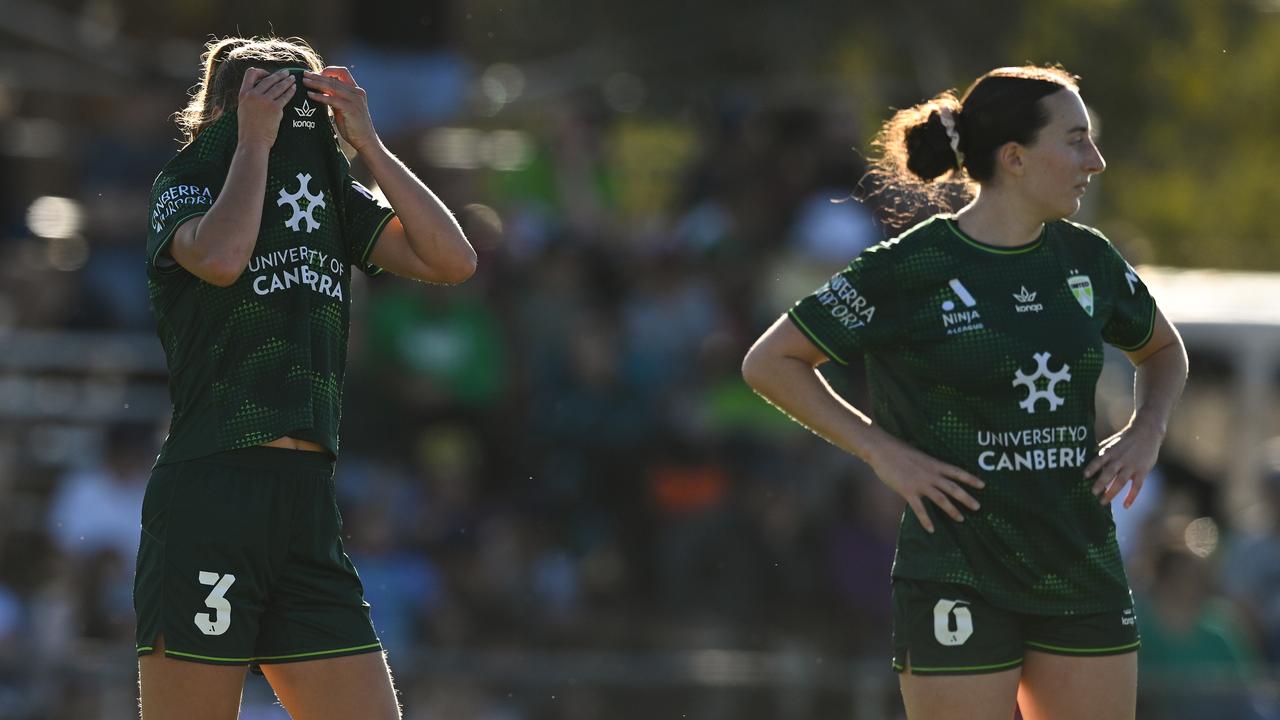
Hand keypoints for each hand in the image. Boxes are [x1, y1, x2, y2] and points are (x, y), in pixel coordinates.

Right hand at [236, 68, 295, 147]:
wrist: (253, 141)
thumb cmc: (248, 128)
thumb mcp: (243, 108)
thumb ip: (249, 97)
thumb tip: (259, 88)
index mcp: (243, 94)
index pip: (250, 73)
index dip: (261, 71)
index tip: (268, 75)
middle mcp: (253, 95)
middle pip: (269, 79)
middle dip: (280, 75)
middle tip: (288, 73)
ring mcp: (265, 101)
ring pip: (279, 86)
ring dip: (287, 81)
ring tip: (293, 79)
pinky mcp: (275, 109)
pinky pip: (285, 97)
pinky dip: (291, 91)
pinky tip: (294, 89)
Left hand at [303, 67, 377, 151]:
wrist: (365, 140)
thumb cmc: (353, 126)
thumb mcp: (343, 108)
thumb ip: (335, 98)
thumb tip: (321, 91)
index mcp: (356, 90)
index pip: (342, 72)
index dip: (328, 71)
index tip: (316, 75)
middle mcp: (357, 92)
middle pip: (334, 79)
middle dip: (317, 76)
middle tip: (304, 75)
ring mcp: (355, 100)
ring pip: (332, 86)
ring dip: (316, 83)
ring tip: (304, 83)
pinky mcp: (350, 108)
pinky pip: (332, 99)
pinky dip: (320, 96)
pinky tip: (310, 95)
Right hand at [867, 435, 983, 533]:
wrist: (882, 449)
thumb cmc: (897, 451)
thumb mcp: (917, 456)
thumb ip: (926, 466)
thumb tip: (930, 472)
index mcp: (934, 464)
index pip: (957, 472)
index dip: (970, 478)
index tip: (983, 485)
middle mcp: (931, 474)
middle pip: (953, 487)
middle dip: (966, 498)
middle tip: (978, 507)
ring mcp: (920, 483)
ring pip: (941, 499)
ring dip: (952, 510)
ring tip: (961, 519)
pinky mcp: (908, 490)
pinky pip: (919, 508)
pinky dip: (926, 520)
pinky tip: (931, 529)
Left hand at [1085, 419, 1163, 507]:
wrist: (1147, 432)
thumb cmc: (1125, 439)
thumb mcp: (1111, 442)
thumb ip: (1100, 451)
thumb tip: (1084, 458)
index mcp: (1111, 451)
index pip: (1099, 460)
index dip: (1092, 468)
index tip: (1084, 476)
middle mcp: (1120, 459)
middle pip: (1109, 473)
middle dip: (1100, 483)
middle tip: (1092, 493)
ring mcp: (1132, 466)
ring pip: (1121, 481)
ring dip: (1111, 492)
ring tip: (1102, 501)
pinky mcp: (1142, 471)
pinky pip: (1136, 486)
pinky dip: (1131, 496)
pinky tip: (1125, 505)